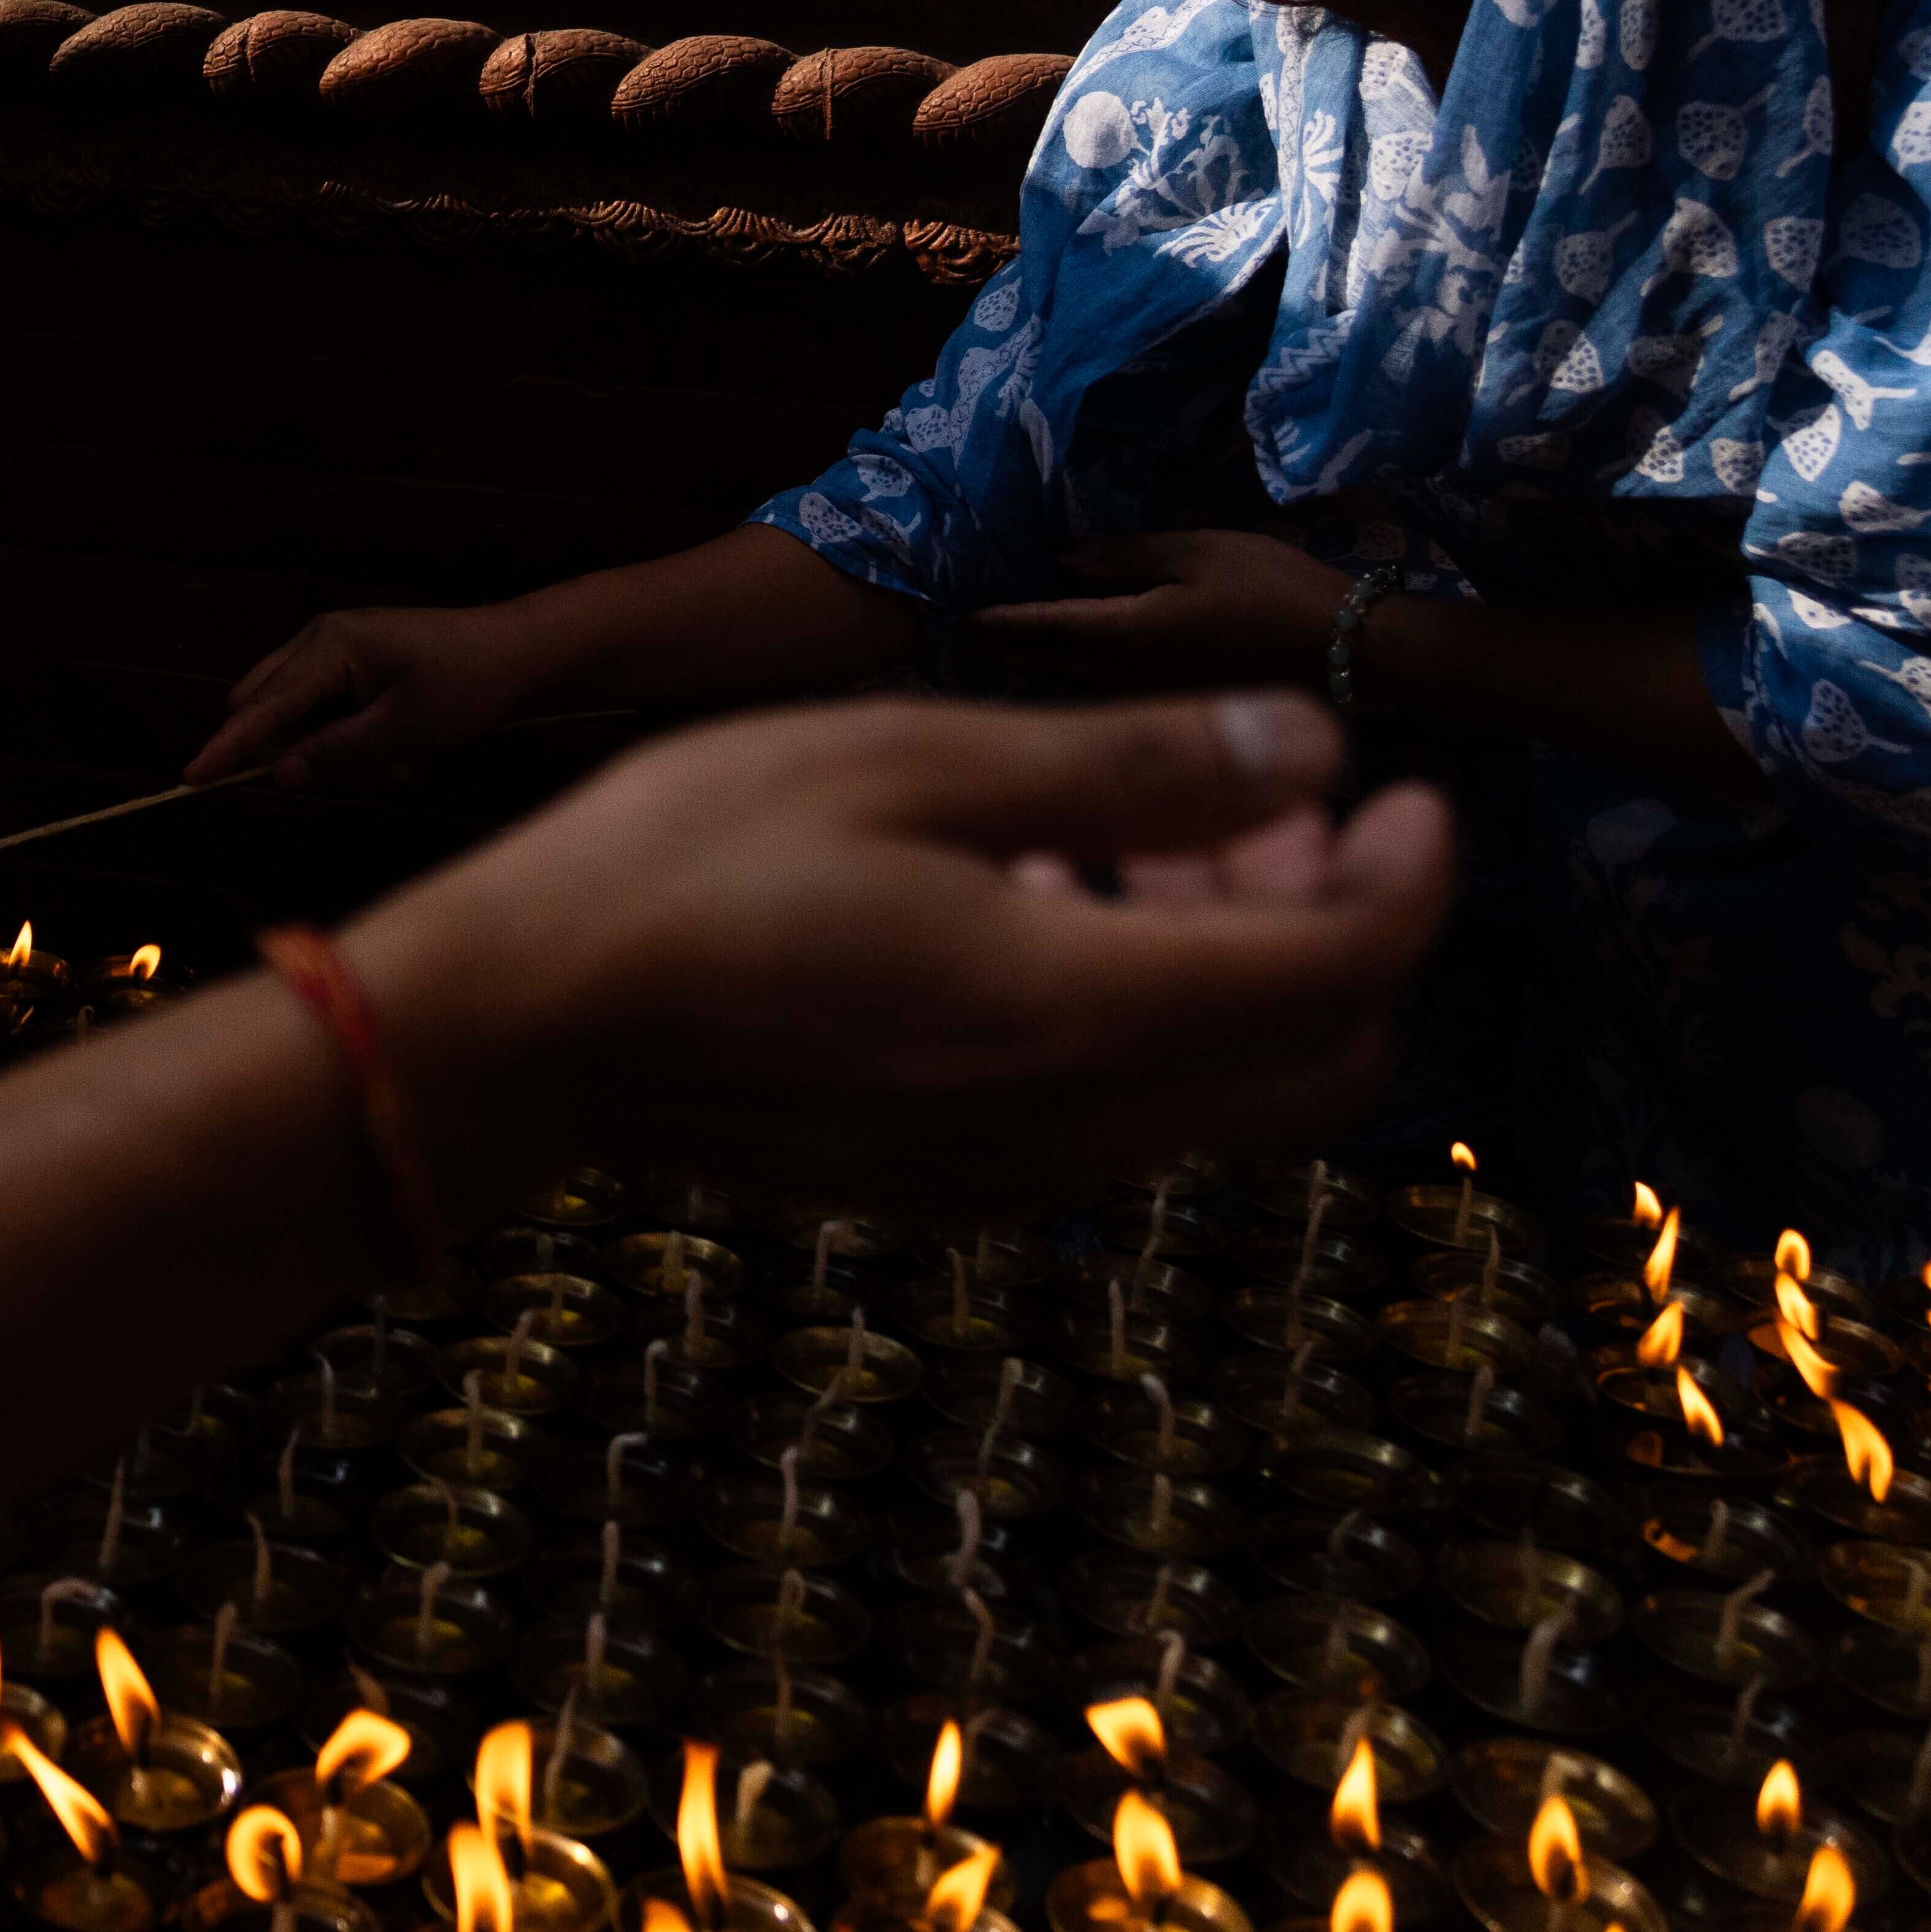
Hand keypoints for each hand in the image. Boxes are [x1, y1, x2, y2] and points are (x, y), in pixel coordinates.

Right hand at [189, 604, 536, 789]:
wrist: (516, 652)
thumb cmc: (465, 685)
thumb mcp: (403, 732)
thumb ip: (335, 754)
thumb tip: (279, 774)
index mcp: (329, 647)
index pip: (263, 707)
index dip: (228, 748)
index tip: (191, 778)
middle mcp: (320, 640)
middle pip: (269, 710)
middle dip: (300, 755)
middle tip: (372, 772)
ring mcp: (335, 651)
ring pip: (298, 719)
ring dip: (335, 753)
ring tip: (401, 759)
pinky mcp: (352, 666)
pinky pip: (326, 716)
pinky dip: (352, 742)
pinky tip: (401, 750)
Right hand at [353, 688, 1452, 1213]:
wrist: (519, 1027)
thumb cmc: (691, 862)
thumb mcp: (910, 760)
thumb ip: (1128, 768)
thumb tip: (1311, 749)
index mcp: (1080, 1012)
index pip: (1347, 968)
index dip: (1411, 870)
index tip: (1400, 781)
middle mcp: (1078, 1127)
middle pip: (1322, 1061)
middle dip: (1335, 922)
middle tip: (1267, 795)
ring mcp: (1014, 1176)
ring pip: (1227, 1092)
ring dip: (1236, 962)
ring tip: (1136, 826)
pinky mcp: (953, 1182)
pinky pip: (1124, 1110)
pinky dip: (1146, 1008)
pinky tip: (1032, 899)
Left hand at [961, 530, 1354, 696]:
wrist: (1355, 656)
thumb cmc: (1277, 592)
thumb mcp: (1199, 551)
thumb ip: (1125, 558)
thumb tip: (1065, 564)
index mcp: (1121, 639)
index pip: (1035, 631)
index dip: (990, 623)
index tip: (949, 617)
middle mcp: (1120, 684)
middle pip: (1041, 668)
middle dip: (1000, 651)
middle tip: (958, 635)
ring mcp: (1146, 706)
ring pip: (1069, 690)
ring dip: (1032, 669)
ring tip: (996, 649)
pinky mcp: (1174, 714)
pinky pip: (1102, 699)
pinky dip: (1073, 680)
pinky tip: (1061, 668)